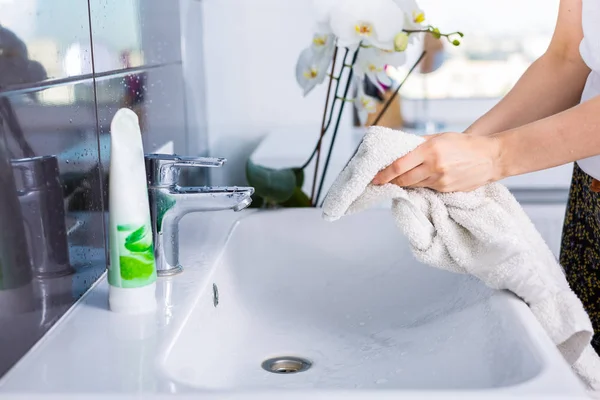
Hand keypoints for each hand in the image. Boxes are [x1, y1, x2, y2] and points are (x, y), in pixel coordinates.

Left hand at [372, 132, 502, 191]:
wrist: (491, 158)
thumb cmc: (465, 144)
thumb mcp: (440, 137)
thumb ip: (419, 144)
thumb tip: (399, 149)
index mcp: (430, 150)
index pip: (399, 166)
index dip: (384, 174)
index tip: (375, 178)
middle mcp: (434, 167)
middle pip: (403, 180)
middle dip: (391, 182)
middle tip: (382, 181)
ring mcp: (440, 181)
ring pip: (414, 186)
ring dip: (404, 184)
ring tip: (398, 181)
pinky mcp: (446, 190)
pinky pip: (426, 189)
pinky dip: (419, 186)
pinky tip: (418, 181)